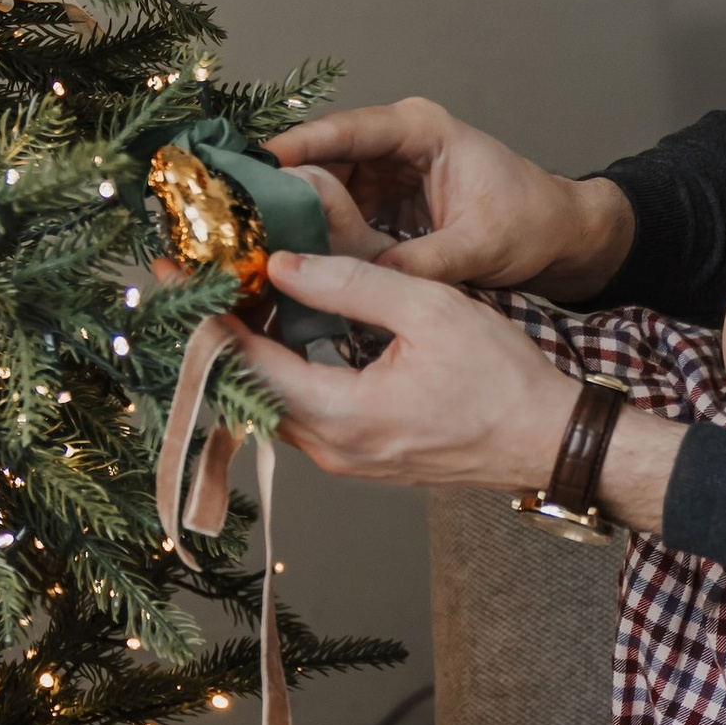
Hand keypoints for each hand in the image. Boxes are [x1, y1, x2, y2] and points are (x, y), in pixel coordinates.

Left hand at [232, 249, 684, 527]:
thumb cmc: (503, 380)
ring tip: (239, 296)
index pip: (248, 365)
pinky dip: (285, 372)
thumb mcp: (429, 308)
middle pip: (249, 390)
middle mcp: (334, 449)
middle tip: (200, 279)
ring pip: (274, 404)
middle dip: (221, 333)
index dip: (207, 318)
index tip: (176, 278)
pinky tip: (289, 331)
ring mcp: (348, 460)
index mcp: (343, 414)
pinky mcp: (363, 458)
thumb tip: (282, 264)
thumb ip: (350, 283)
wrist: (549, 440)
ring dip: (253, 353)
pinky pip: (304, 414)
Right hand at [265, 95, 634, 301]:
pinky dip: (322, 227)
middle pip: (326, 155)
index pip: (346, 130)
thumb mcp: (477, 247)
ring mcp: (393, 167)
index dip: (297, 147)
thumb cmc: (533, 224)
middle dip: (286, 184)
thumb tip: (361, 280)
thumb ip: (418, 261)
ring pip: (329, 183)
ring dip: (300, 210)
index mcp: (422, 129)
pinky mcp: (390, 197)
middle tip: (241, 216)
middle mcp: (400, 139)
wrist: (565, 236)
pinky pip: (344, 207)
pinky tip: (293, 252)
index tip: (253, 167)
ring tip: (256, 238)